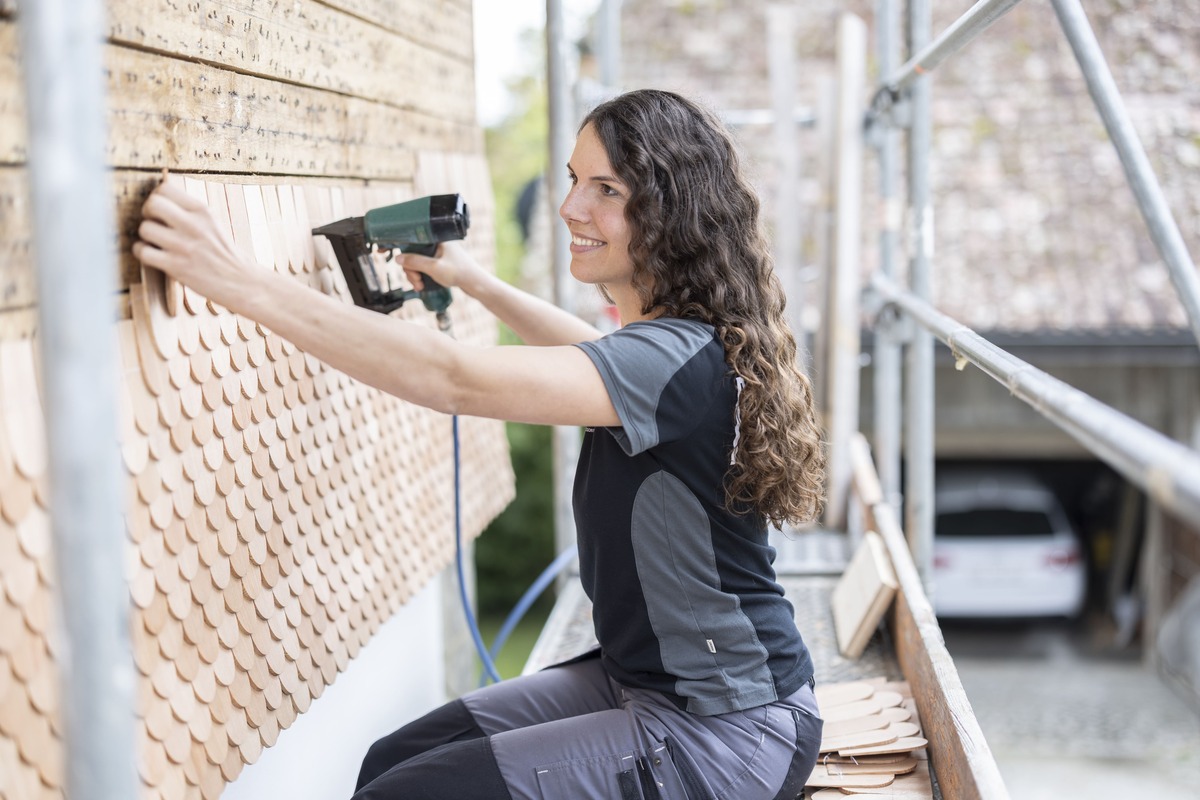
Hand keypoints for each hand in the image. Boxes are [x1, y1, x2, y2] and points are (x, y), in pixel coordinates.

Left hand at [132, 180, 258, 312]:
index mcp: (202, 211)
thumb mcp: (213, 223)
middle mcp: (193, 225)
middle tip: (154, 223)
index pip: (165, 189)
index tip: (161, 210)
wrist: (241, 281)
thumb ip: (190, 211)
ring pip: (145, 228)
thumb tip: (161, 201)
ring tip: (155, 242)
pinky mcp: (176, 266)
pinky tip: (152, 255)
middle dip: (147, 213)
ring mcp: (184, 246)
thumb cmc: (224, 253)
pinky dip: (142, 252)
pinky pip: (143, 252)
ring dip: (145, 236)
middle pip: (152, 204)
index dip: (156, 198)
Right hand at [400, 240, 483, 293]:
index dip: (402, 252)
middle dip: (411, 270)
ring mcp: (438, 254)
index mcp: (435, 239)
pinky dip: (421, 276)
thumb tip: (398, 258)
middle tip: (416, 281)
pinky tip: (422, 285)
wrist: (476, 284)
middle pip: (413, 254)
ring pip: (417, 262)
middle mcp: (436, 244)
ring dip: (415, 275)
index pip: (412, 241)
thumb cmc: (459, 272)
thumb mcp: (434, 268)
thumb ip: (415, 262)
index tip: (395, 260)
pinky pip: (424, 267)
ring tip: (420, 286)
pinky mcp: (440, 262)